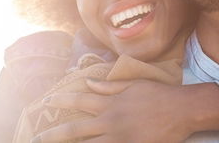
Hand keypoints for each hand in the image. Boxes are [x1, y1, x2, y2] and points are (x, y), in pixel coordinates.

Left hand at [32, 79, 191, 142]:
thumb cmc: (158, 94)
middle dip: (54, 134)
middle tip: (37, 138)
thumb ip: (108, 86)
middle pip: (76, 129)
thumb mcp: (132, 85)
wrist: (182, 110)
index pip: (80, 99)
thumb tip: (87, 81)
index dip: (61, 101)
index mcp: (111, 103)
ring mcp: (119, 138)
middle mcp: (110, 121)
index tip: (45, 101)